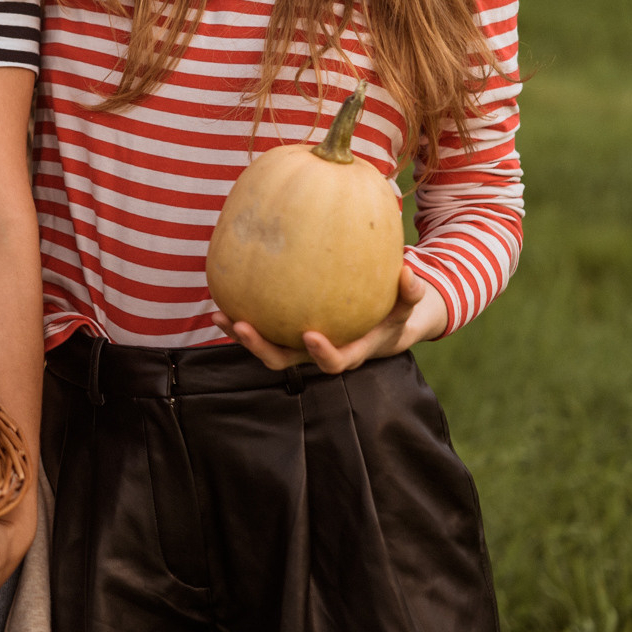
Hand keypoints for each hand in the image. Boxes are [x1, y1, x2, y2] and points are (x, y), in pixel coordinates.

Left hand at [210, 267, 448, 374]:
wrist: (376, 327)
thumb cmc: (392, 313)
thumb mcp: (406, 305)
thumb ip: (410, 292)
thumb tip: (408, 270)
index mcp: (348, 352)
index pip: (333, 361)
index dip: (321, 353)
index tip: (308, 335)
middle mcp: (316, 353)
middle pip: (284, 361)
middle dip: (261, 348)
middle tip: (243, 326)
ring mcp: (296, 347)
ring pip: (265, 348)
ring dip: (241, 336)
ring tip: (220, 315)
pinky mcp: (283, 334)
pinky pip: (261, 328)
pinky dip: (241, 315)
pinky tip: (223, 294)